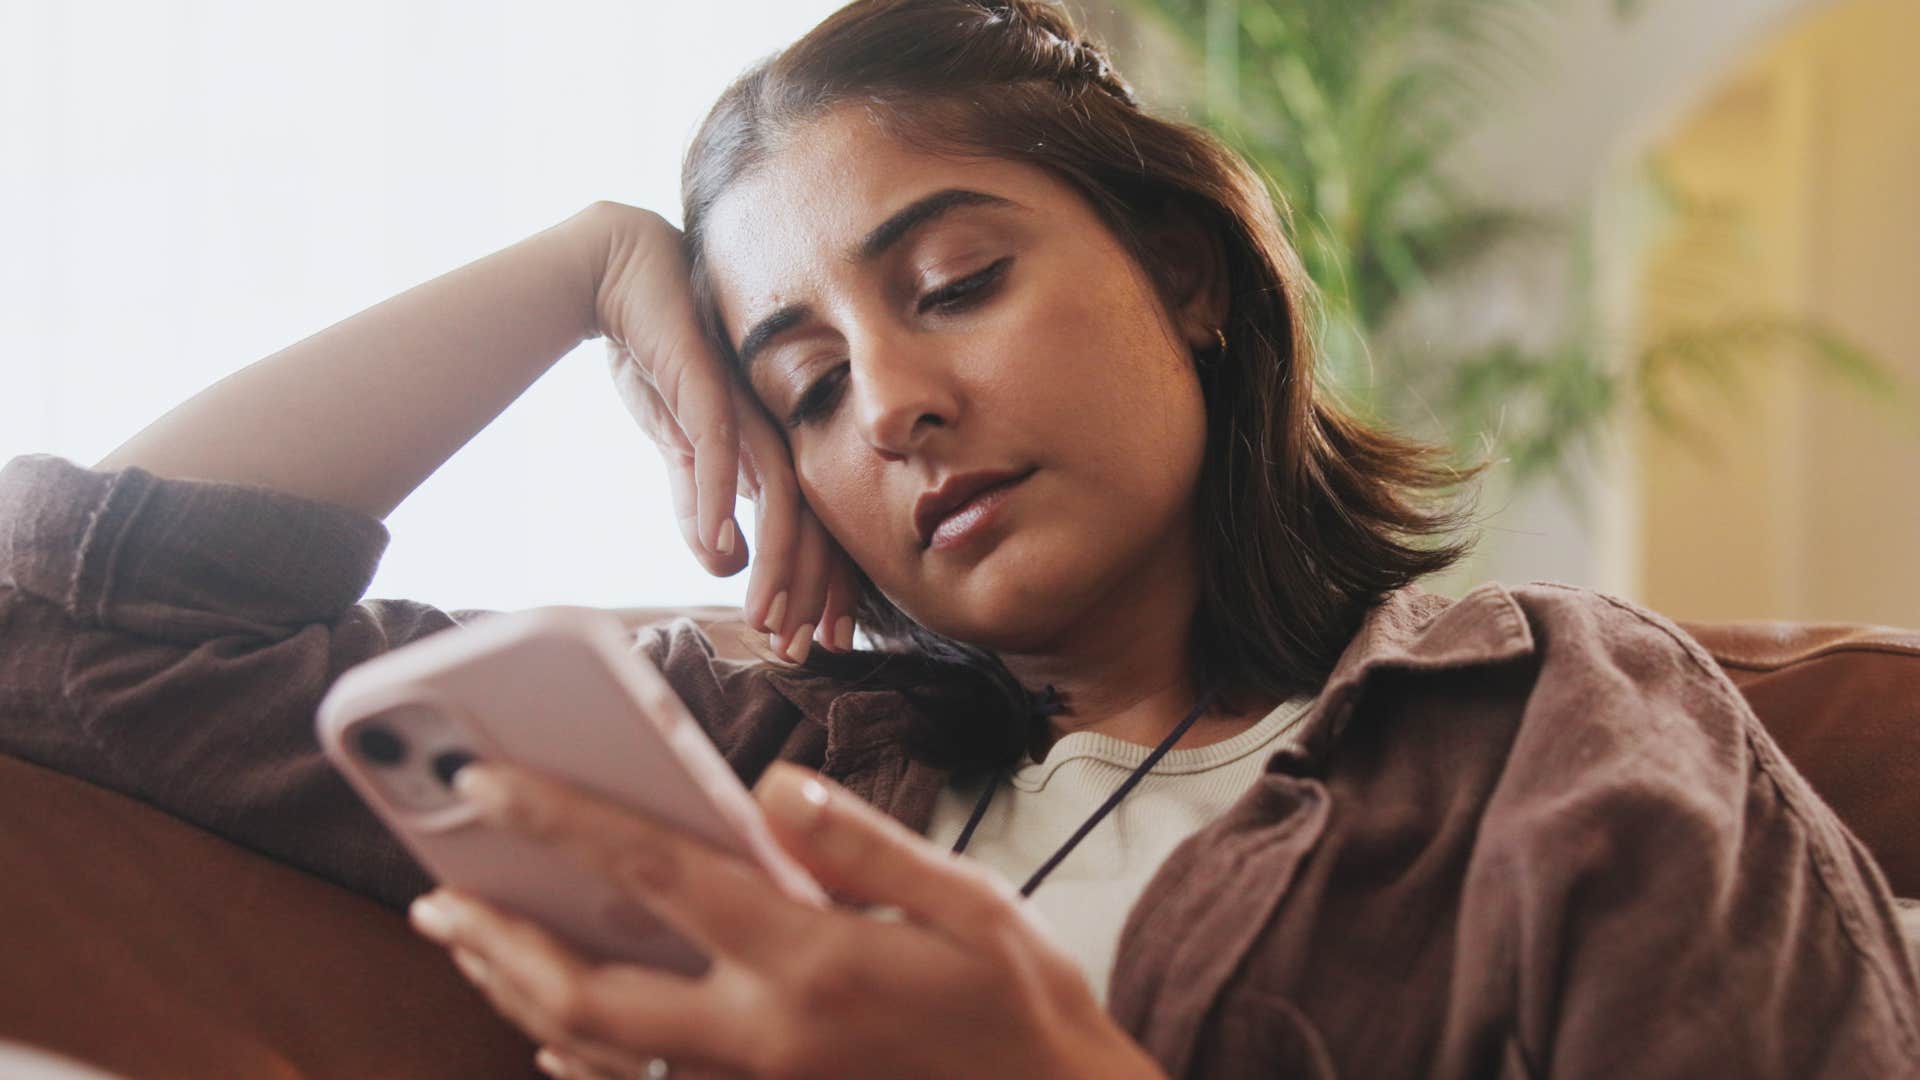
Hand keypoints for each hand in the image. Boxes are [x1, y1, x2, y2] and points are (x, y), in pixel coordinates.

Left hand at [408, 761, 1165, 1079]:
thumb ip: (865, 844)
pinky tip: (545, 1024)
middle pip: (589, 991)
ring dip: (515, 992)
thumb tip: (772, 786)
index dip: (561, 819)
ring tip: (463, 937)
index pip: (657, 876)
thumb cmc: (1017, 1003)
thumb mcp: (970, 903)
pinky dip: (575, 1056)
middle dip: (496, 938)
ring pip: (597, 1050)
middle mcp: (762, 1035)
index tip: (486, 776)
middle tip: (432, 890)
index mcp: (810, 960)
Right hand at [583, 201, 861, 660]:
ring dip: (776, 561)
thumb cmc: (659, 357)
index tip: (822, 641)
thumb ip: (698, 504)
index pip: (818, 524)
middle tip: (802, 650)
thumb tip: (722, 563)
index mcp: (781, 443)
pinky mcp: (708, 381)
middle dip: (810, 590)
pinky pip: (723, 447)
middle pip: (814, 519)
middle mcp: (779, 427)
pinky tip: (721, 547)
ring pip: (781, 494)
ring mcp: (750, 404)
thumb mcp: (680, 447)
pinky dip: (721, 499)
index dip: (824, 585)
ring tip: (765, 616)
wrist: (623, 276)